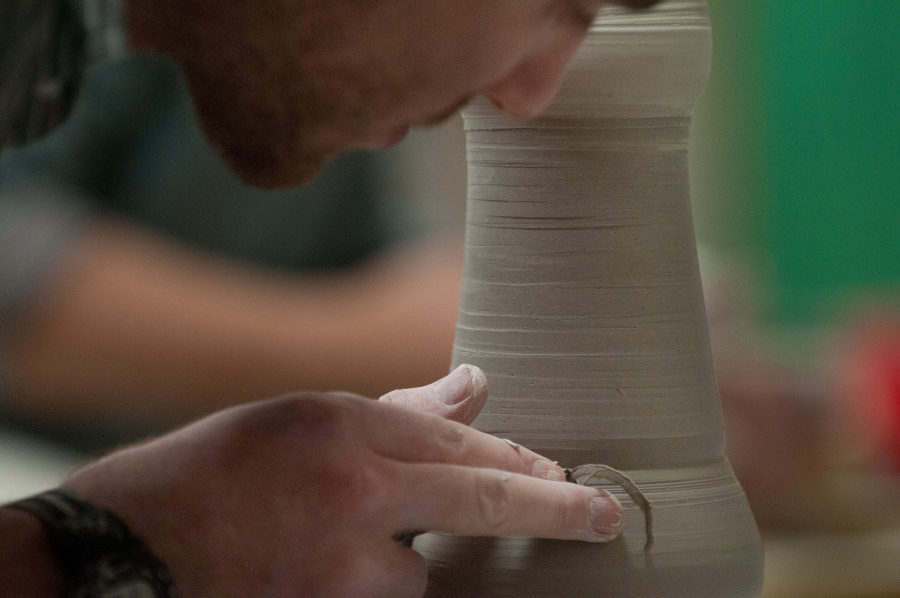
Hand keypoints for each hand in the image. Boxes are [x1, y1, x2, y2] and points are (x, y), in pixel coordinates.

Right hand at [64, 366, 622, 597]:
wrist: (115, 555)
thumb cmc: (199, 478)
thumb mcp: (291, 424)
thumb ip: (390, 412)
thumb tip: (475, 384)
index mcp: (339, 422)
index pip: (452, 436)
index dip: (508, 454)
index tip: (552, 468)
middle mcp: (350, 486)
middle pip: (475, 496)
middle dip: (551, 505)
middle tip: (604, 514)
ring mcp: (340, 560)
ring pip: (415, 567)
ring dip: (395, 560)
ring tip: (318, 547)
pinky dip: (365, 587)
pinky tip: (312, 568)